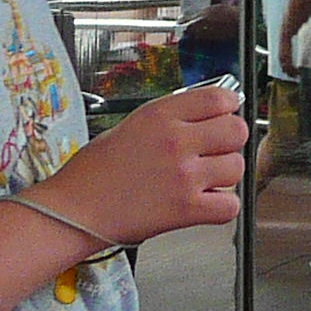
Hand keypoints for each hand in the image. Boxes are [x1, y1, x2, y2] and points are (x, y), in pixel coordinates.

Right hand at [32, 83, 244, 243]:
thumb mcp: (130, 126)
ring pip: (237, 167)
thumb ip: (172, 118)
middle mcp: (175, 141)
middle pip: (237, 130)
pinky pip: (231, 205)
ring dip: (225, 175)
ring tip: (202, 179)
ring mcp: (184, 176)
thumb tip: (208, 114)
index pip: (219, 98)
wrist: (73, 211)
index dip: (227, 108)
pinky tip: (203, 202)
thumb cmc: (94, 173)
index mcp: (159, 116)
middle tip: (215, 150)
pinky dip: (222, 206)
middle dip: (229, 141)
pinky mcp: (186, 209)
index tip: (223, 116)